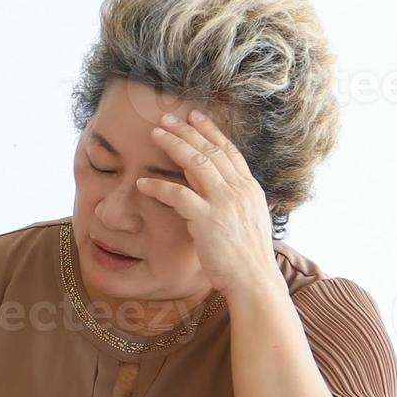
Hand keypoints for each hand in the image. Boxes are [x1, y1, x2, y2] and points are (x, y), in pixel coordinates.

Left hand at [136, 108, 277, 295]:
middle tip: (166, 118)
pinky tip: (142, 183)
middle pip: (210, 150)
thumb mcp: (251, 220)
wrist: (254, 280)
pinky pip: (178, 195)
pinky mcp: (207, 220)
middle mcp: (239, 190)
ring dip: (173, 146)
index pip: (229, 150)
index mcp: (250, 188)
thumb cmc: (249, 257)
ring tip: (154, 134)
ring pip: (196, 163)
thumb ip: (241, 201)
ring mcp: (224, 203)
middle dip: (187, 131)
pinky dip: (158, 186)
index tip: (195, 116)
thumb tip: (235, 191)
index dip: (211, 131)